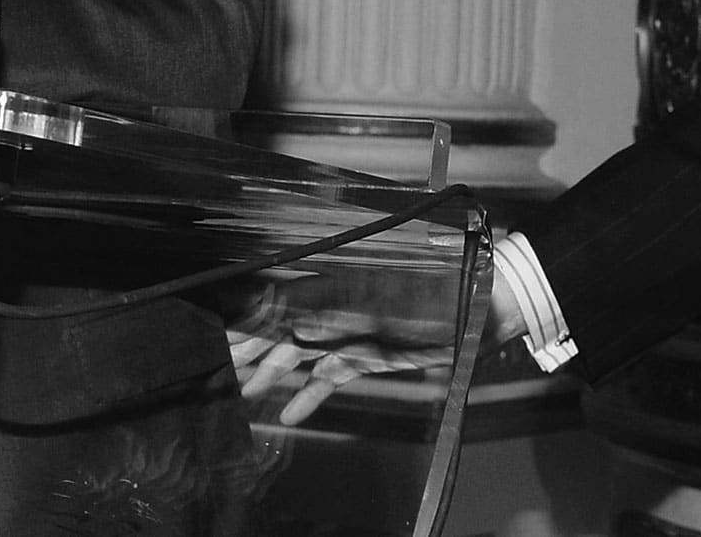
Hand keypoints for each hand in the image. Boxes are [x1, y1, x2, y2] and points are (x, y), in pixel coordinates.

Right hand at [227, 271, 525, 424]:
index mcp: (335, 287)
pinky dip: (310, 394)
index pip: (281, 299)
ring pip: (301, 355)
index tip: (221, 330)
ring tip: (244, 393)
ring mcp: (350, 334)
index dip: (251, 316)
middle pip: (284, 330)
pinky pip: (330, 376)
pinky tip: (287, 413)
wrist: (480, 312)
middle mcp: (335, 309)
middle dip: (253, 348)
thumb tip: (289, 317)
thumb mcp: (382, 304)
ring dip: (274, 373)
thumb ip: (332, 310)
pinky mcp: (366, 357)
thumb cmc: (433, 299)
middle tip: (220, 366)